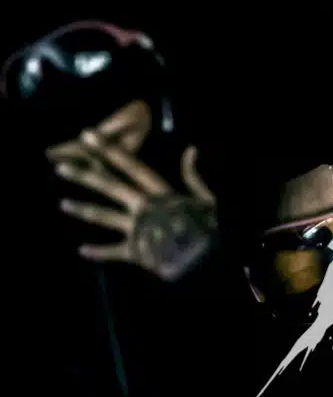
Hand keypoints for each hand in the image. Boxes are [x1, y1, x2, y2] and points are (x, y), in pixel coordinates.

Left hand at [48, 108, 216, 282]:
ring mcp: (138, 229)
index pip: (131, 166)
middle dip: (84, 176)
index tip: (88, 136)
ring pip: (104, 217)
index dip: (108, 150)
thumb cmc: (209, 229)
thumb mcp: (207, 199)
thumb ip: (193, 176)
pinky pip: (113, 251)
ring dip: (82, 210)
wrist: (205, 260)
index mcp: (161, 194)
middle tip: (60, 167)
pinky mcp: (137, 251)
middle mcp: (143, 207)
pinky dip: (98, 252)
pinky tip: (82, 250)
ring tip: (63, 204)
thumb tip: (191, 150)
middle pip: (110, 188)